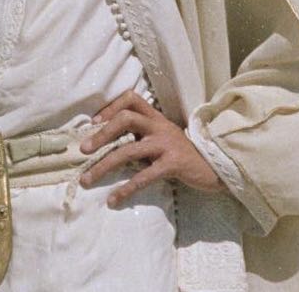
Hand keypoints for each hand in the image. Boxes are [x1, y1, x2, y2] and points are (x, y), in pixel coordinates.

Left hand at [79, 90, 221, 207]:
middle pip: (126, 119)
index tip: (93, 122)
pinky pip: (144, 177)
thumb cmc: (182, 154)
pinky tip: (113, 200)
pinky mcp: (173, 164)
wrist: (215, 168)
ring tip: (87, 180)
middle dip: (101, 134)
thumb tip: (107, 142)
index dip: (110, 107)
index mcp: (156, 118)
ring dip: (104, 166)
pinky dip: (126, 189)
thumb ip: (142, 135)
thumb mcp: (162, 137)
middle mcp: (160, 127)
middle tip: (83, 150)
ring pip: (129, 150)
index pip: (131, 99)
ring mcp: (166, 145)